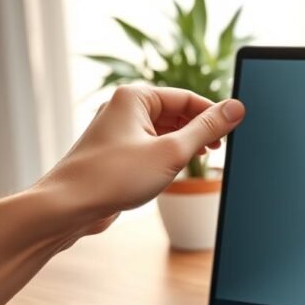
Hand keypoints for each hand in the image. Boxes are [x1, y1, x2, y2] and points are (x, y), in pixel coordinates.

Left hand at [37, 85, 245, 227]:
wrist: (69, 206)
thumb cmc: (113, 177)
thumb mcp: (172, 152)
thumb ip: (206, 129)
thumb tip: (235, 108)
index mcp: (134, 97)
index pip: (186, 98)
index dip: (212, 114)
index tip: (232, 131)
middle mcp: (123, 108)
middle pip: (175, 112)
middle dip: (198, 130)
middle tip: (217, 151)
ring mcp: (118, 131)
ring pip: (163, 131)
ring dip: (183, 145)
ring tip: (197, 162)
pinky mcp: (115, 153)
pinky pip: (150, 147)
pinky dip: (166, 156)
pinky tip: (173, 172)